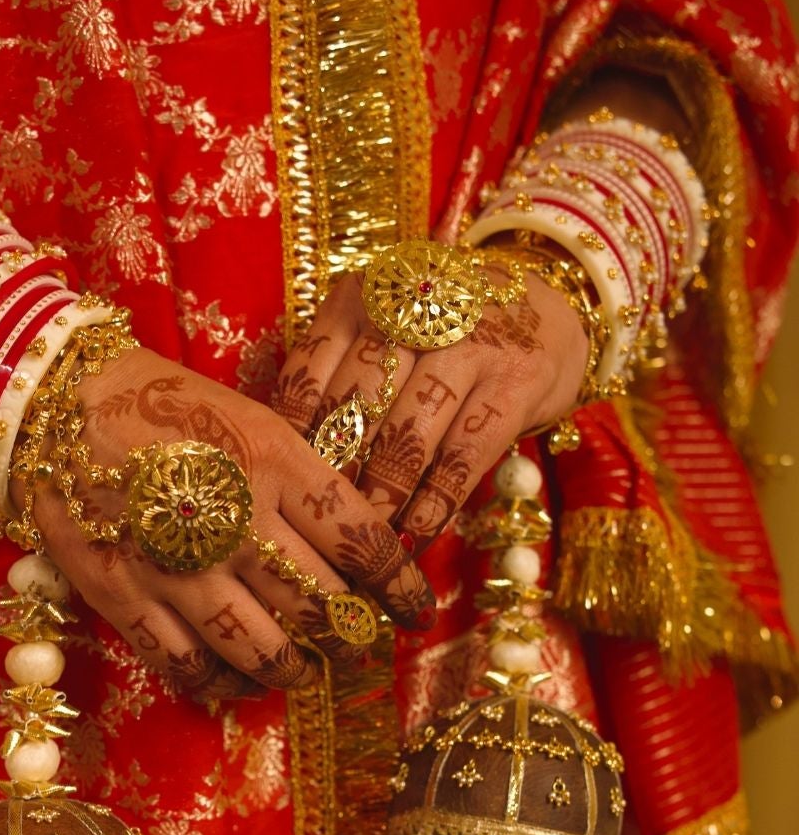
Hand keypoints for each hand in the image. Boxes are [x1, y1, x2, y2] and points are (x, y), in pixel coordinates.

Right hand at [20, 347, 435, 699]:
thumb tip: (353, 544)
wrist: (54, 401)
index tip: (416, 609)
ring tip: (300, 670)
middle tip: (352, 640)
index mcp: (276, 462)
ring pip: (263, 650)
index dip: (400, 587)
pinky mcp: (125, 597)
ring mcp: (179, 566)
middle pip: (320, 606)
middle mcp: (235, 520)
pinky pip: (189, 664)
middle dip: (348, 632)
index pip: (362, 542)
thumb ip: (301, 480)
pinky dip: (221, 683)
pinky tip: (237, 681)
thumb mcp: (250, 418)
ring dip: (292, 670)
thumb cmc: (161, 404)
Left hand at [272, 262, 589, 555]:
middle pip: (358, 409)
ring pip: (408, 436)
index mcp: (366, 294)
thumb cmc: (444, 333)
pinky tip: (415, 536)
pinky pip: (463, 457)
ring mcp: (471, 343)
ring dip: (382, 498)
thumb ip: (342, 373)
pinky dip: (435, 503)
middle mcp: (416, 311)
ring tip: (364, 540)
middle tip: (320, 525)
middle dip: (335, 475)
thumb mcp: (385, 330)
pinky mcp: (517, 382)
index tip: (285, 488)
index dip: (294, 440)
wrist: (548, 303)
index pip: (310, 374)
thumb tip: (294, 460)